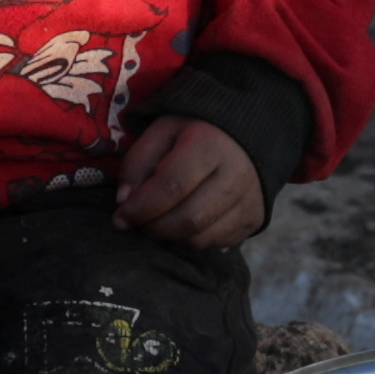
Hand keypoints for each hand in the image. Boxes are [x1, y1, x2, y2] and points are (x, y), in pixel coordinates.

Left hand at [109, 114, 268, 250]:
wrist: (247, 133)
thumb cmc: (197, 130)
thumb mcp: (163, 131)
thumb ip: (138, 162)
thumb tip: (124, 202)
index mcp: (210, 145)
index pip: (171, 186)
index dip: (140, 208)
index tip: (119, 218)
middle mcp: (236, 175)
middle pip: (188, 219)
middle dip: (153, 227)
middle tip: (138, 221)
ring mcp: (249, 200)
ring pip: (201, 238)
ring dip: (170, 236)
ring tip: (158, 220)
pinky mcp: (255, 219)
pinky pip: (215, 243)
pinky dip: (191, 238)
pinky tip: (183, 220)